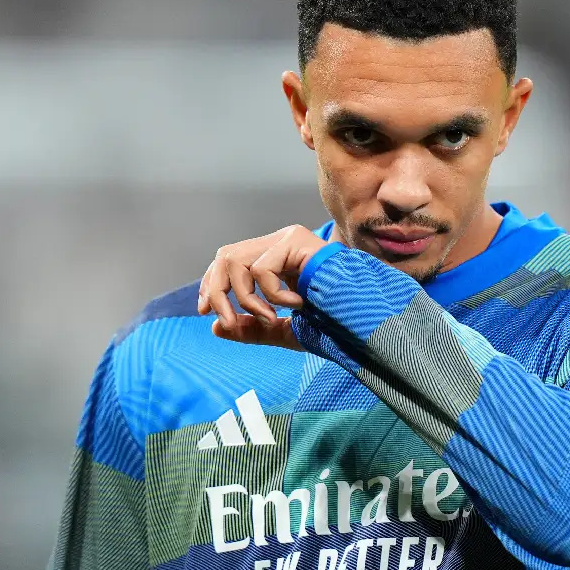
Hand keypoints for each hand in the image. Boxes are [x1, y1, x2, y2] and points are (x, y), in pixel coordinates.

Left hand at [196, 225, 328, 348]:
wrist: (365, 315)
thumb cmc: (335, 321)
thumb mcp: (285, 330)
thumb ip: (253, 329)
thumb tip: (215, 327)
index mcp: (276, 259)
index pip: (229, 260)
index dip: (211, 283)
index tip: (204, 310)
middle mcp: (279, 243)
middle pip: (226, 255)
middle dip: (217, 289)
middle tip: (226, 319)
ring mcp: (288, 239)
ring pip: (237, 261)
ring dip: (245, 298)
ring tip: (272, 318)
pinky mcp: (296, 241)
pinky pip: (262, 269)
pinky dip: (272, 295)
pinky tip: (298, 305)